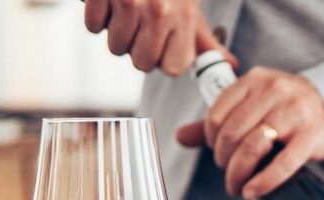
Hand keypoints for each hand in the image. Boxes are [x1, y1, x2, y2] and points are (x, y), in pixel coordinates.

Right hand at [83, 0, 236, 75]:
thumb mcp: (190, 4)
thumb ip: (203, 38)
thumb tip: (230, 63)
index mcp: (184, 17)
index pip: (172, 68)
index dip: (162, 58)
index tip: (161, 42)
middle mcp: (159, 12)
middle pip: (141, 63)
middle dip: (138, 48)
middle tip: (141, 24)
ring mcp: (129, 2)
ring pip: (116, 48)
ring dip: (117, 32)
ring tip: (126, 8)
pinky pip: (93, 27)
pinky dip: (97, 16)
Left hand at [176, 67, 323, 199]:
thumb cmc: (286, 110)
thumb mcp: (253, 105)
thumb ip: (218, 120)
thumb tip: (180, 136)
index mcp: (254, 80)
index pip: (217, 113)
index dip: (210, 140)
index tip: (216, 153)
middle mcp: (274, 91)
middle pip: (232, 133)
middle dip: (223, 161)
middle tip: (227, 174)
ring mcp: (295, 113)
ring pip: (253, 147)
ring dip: (238, 174)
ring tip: (237, 186)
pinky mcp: (311, 137)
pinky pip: (282, 164)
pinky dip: (263, 182)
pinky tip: (252, 192)